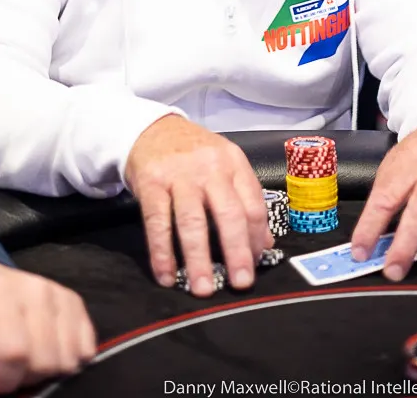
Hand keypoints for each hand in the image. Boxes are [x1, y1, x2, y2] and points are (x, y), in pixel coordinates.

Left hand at [0, 258, 96, 397]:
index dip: (1, 380)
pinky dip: (67, 359)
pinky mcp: (73, 301)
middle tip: (2, 367)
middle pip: (45, 360)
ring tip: (21, 359)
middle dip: (22, 378)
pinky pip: (85, 347)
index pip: (14, 353)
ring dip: (44, 371)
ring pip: (67, 359)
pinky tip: (44, 352)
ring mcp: (57, 293)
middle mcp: (33, 289)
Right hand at [125, 115, 271, 297]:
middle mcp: (210, 167)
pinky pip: (158, 222)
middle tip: (240, 282)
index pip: (253, 205)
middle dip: (236, 252)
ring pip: (193, 221)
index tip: (256, 265)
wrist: (152, 128)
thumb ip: (245, 199)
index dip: (256, 239)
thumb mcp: (224, 165)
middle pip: (228, 214)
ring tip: (202, 288)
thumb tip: (265, 242)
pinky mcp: (152, 182)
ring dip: (198, 259)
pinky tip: (166, 275)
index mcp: (233, 163)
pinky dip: (162, 252)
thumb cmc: (193, 152)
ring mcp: (180, 175)